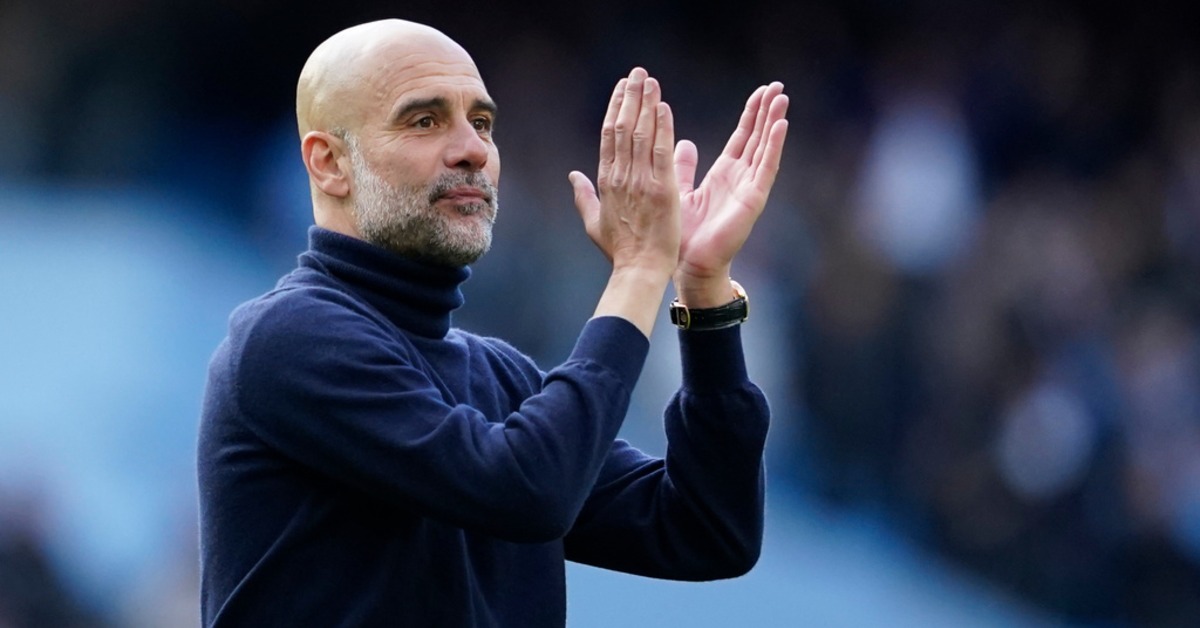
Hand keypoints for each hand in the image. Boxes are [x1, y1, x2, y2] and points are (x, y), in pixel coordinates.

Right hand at [569, 67, 679, 278]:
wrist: (639, 269)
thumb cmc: (619, 250)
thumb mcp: (593, 222)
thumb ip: (583, 196)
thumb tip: (571, 176)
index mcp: (606, 181)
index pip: (609, 135)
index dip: (616, 107)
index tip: (623, 87)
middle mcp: (621, 176)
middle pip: (624, 127)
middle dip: (631, 96)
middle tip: (638, 72)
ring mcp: (641, 182)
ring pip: (641, 134)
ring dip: (646, 104)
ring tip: (651, 80)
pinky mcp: (663, 190)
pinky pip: (661, 152)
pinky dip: (662, 128)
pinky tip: (664, 107)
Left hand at [674, 83, 788, 306]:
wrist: (689, 264)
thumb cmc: (684, 234)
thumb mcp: (680, 190)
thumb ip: (685, 167)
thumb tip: (684, 143)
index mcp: (725, 174)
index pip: (743, 137)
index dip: (752, 115)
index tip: (761, 92)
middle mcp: (741, 178)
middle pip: (758, 138)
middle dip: (767, 112)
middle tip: (777, 86)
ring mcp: (749, 188)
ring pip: (765, 148)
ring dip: (774, 122)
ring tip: (782, 98)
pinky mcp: (753, 200)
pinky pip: (766, 169)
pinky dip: (774, 146)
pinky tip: (780, 125)